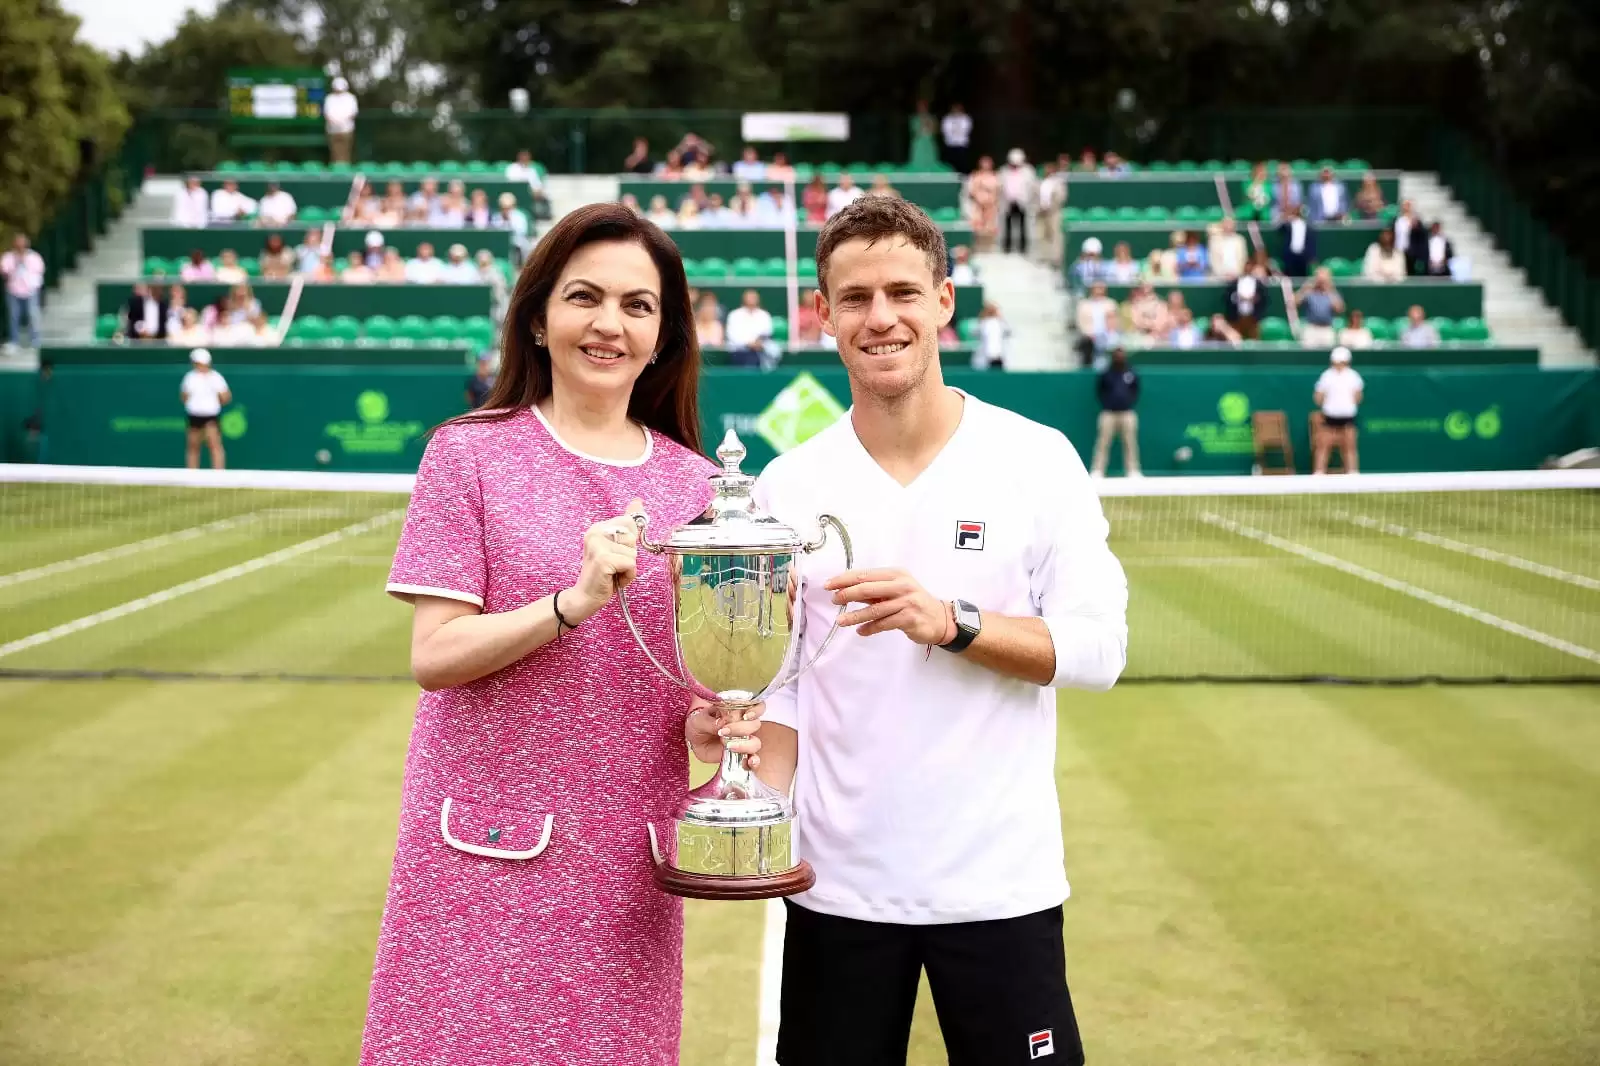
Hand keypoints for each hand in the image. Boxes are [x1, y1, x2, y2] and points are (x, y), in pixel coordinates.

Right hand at [566, 498, 642, 621]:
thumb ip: (626, 525)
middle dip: (629, 556)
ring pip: (633, 553)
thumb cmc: (603, 575)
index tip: (615, 553)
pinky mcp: (603, 559)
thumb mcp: (616, 548)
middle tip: (613, 566)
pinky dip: (627, 575)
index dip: (629, 542)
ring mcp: (598, 545)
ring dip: (629, 568)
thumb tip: (638, 501)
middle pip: (633, 537)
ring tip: (613, 573)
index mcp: (598, 527)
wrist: (585, 597)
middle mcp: (595, 532)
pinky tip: (613, 579)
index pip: (629, 522)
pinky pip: (631, 564)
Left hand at [685, 696, 761, 767]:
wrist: (694, 741)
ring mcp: (744, 741)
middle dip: (741, 728)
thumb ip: (710, 721)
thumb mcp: (698, 720)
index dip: (755, 711)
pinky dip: (754, 762)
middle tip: (723, 731)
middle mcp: (743, 725)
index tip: (746, 716)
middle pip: (755, 725)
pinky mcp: (741, 755)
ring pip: (755, 742)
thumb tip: (722, 723)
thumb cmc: (698, 725)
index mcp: (736, 711)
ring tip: (728, 745)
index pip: (755, 707)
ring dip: (745, 745)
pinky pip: (753, 759)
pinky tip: (749, 762)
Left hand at [826, 568, 952, 645]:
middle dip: (847, 594)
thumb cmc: (913, 602)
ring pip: (874, 609)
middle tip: (833, 600)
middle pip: (868, 588)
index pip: (865, 574)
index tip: (829, 584)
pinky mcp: (909, 618)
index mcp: (896, 574)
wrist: (939, 618)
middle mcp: (902, 585)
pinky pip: (883, 624)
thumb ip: (874, 590)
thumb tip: (845, 591)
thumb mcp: (895, 590)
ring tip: (841, 621)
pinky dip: (870, 628)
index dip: (845, 579)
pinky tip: (861, 631)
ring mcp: (906, 602)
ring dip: (855, 615)